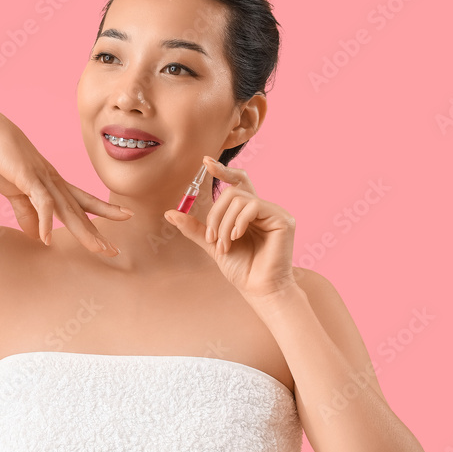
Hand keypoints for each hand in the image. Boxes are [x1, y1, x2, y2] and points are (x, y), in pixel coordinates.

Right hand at [0, 108, 129, 254]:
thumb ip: (27, 214)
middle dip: (98, 231)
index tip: (125, 216)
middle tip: (115, 250)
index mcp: (54, 183)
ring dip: (83, 231)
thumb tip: (37, 236)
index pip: (84, 201)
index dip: (104, 210)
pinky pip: (41, 203)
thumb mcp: (15, 191)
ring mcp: (43, 180)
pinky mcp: (28, 179)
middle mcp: (54, 181)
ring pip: (68, 210)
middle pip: (81, 210)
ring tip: (98, 248)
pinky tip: (46, 239)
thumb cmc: (1, 158)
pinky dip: (45, 222)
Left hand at [163, 155, 296, 298]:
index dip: (223, 170)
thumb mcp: (212, 244)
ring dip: (224, 224)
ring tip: (223, 245)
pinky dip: (238, 222)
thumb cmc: (241, 269)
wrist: (258, 289)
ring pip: (239, 199)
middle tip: (211, 238)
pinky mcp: (283, 219)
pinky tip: (236, 238)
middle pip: (232, 191)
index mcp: (248, 212)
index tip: (205, 162)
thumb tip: (169, 212)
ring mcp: (274, 212)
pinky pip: (254, 206)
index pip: (237, 182)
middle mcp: (262, 209)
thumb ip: (195, 228)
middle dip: (215, 214)